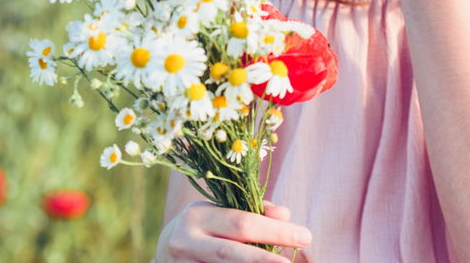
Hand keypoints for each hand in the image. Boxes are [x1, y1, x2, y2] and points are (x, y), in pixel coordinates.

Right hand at [155, 200, 310, 262]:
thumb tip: (284, 214)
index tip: (305, 235)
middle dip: (268, 257)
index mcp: (197, 216)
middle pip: (234, 252)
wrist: (164, 254)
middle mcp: (186, 241)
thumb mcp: (221, 214)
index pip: (242, 222)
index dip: (275, 230)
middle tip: (296, 258)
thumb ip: (253, 211)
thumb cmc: (204, 230)